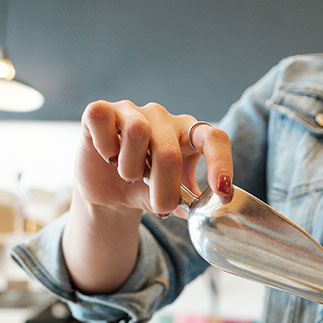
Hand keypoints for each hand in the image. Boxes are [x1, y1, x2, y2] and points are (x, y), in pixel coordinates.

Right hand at [77, 99, 234, 217]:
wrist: (108, 191)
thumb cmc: (146, 189)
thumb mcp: (172, 199)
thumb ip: (190, 203)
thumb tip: (209, 211)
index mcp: (189, 134)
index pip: (214, 139)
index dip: (221, 163)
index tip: (221, 192)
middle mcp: (163, 117)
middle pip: (169, 152)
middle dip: (165, 188)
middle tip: (161, 207)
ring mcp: (131, 111)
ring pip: (138, 132)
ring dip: (132, 168)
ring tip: (130, 176)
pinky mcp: (100, 110)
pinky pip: (102, 117)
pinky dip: (105, 144)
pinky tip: (108, 157)